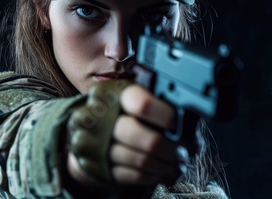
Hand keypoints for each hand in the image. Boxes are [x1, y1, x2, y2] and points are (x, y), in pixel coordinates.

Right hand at [67, 80, 187, 186]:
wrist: (84, 127)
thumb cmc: (115, 110)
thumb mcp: (129, 96)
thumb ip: (154, 104)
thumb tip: (187, 126)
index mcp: (112, 94)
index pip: (143, 105)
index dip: (168, 117)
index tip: (180, 126)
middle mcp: (99, 118)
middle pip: (147, 139)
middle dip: (171, 150)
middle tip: (183, 152)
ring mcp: (94, 144)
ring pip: (141, 161)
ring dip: (165, 166)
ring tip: (176, 164)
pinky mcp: (96, 166)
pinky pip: (132, 176)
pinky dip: (152, 176)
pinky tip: (161, 172)